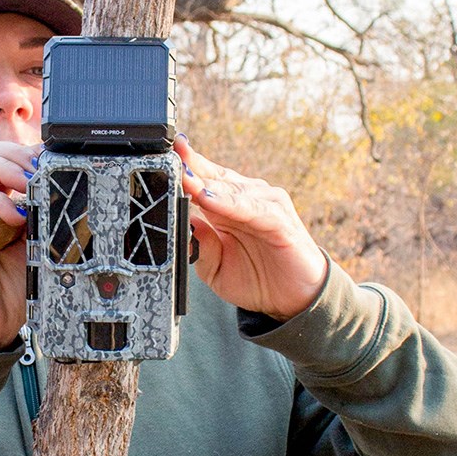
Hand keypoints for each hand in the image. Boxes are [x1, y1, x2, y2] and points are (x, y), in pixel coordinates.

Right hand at [0, 141, 39, 350]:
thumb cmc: (6, 288)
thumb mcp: (31, 240)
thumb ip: (36, 211)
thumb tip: (54, 180)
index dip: (17, 152)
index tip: (46, 163)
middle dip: (12, 154)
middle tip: (39, 172)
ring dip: (4, 170)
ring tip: (28, 187)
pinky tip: (15, 220)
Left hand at [174, 135, 327, 321]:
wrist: (294, 300)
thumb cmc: (256, 278)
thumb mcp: (215, 269)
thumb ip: (200, 247)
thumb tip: (184, 224)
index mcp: (227, 205)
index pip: (202, 177)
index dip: (183, 165)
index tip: (162, 155)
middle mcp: (246, 199)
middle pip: (213, 178)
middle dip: (189, 170)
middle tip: (167, 162)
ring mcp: (265, 206)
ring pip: (231, 189)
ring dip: (206, 184)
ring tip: (183, 178)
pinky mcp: (280, 221)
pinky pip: (252, 209)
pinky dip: (230, 203)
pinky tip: (210, 199)